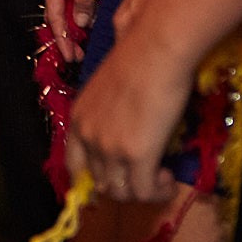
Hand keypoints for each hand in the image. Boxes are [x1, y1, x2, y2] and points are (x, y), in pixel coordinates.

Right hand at [40, 0, 121, 62]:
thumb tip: (81, 22)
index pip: (54, 12)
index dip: (61, 35)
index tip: (70, 54)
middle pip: (59, 12)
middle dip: (66, 35)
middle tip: (76, 57)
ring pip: (71, 8)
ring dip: (76, 28)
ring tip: (82, 47)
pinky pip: (81, 0)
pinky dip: (85, 15)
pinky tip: (90, 28)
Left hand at [66, 28, 191, 204]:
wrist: (154, 49)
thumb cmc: (137, 59)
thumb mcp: (108, 90)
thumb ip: (108, 114)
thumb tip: (123, 130)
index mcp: (78, 118)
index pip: (74, 165)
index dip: (93, 180)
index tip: (116, 180)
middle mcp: (87, 135)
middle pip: (99, 182)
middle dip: (124, 186)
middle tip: (146, 176)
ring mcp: (108, 146)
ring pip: (120, 193)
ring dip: (142, 191)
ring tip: (160, 176)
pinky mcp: (136, 154)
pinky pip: (143, 193)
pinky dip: (157, 192)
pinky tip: (167, 177)